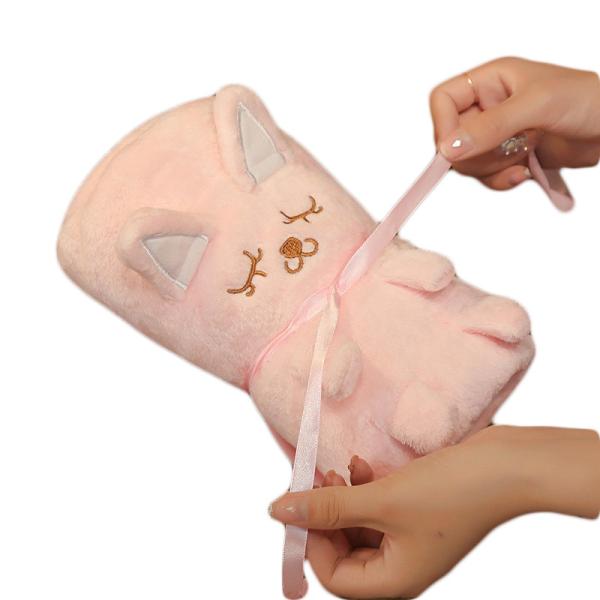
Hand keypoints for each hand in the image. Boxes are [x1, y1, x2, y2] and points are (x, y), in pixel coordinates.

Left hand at [270, 426, 599, 598]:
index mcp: (395, 579)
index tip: (297, 502)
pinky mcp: (414, 512)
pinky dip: (363, 488)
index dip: (311, 540)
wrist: (507, 465)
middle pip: (342, 550)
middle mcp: (401, 565)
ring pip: (357, 525)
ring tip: (337, 469)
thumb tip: (278, 511)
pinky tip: (360, 465)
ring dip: (342, 497)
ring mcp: (408, 538)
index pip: (334, 575)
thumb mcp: (382, 501)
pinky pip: (376, 508)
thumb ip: (328, 507)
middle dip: (324, 514)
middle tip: (312, 479)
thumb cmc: (452, 491)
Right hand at [430, 57, 599, 189]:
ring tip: (521, 160)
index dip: (443, 126)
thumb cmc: (586, 101)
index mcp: (490, 81)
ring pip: (466, 162)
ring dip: (490, 170)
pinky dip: (500, 181)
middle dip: (473, 155)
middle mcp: (487, 107)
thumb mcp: (537, 106)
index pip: (443, 101)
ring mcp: (496, 135)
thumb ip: (491, 126)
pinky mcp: (507, 157)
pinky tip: (522, 174)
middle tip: (502, 154)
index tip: (456, 149)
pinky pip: (485, 176)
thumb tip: (448, 149)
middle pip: (450, 139)